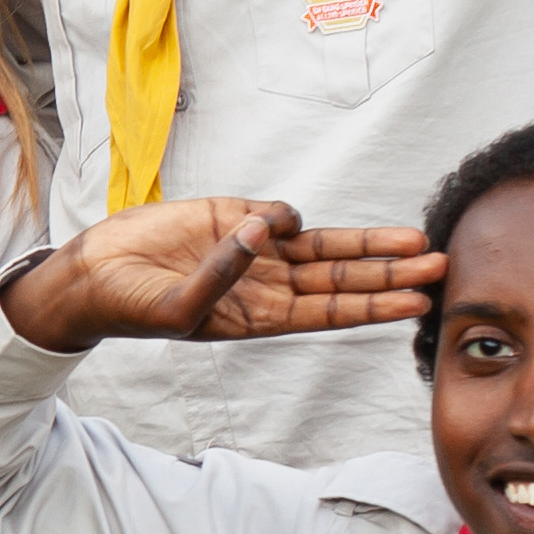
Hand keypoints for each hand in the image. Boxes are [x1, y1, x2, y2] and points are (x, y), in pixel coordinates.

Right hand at [0, 202, 445, 352]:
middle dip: (392, 272)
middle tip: (441, 262)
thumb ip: (223, 275)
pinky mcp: (233, 217)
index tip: (419, 301)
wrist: (93, 274)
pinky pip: (278, 215)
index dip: (377, 306)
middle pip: (344, 279)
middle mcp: (269, 285)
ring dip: (369, 245)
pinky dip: (286, 216)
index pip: (333, 313)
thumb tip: (265, 232)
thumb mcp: (178, 308)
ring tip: (416, 239)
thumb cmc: (132, 307)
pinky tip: (277, 222)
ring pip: (326, 248)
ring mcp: (255, 250)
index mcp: (261, 318)